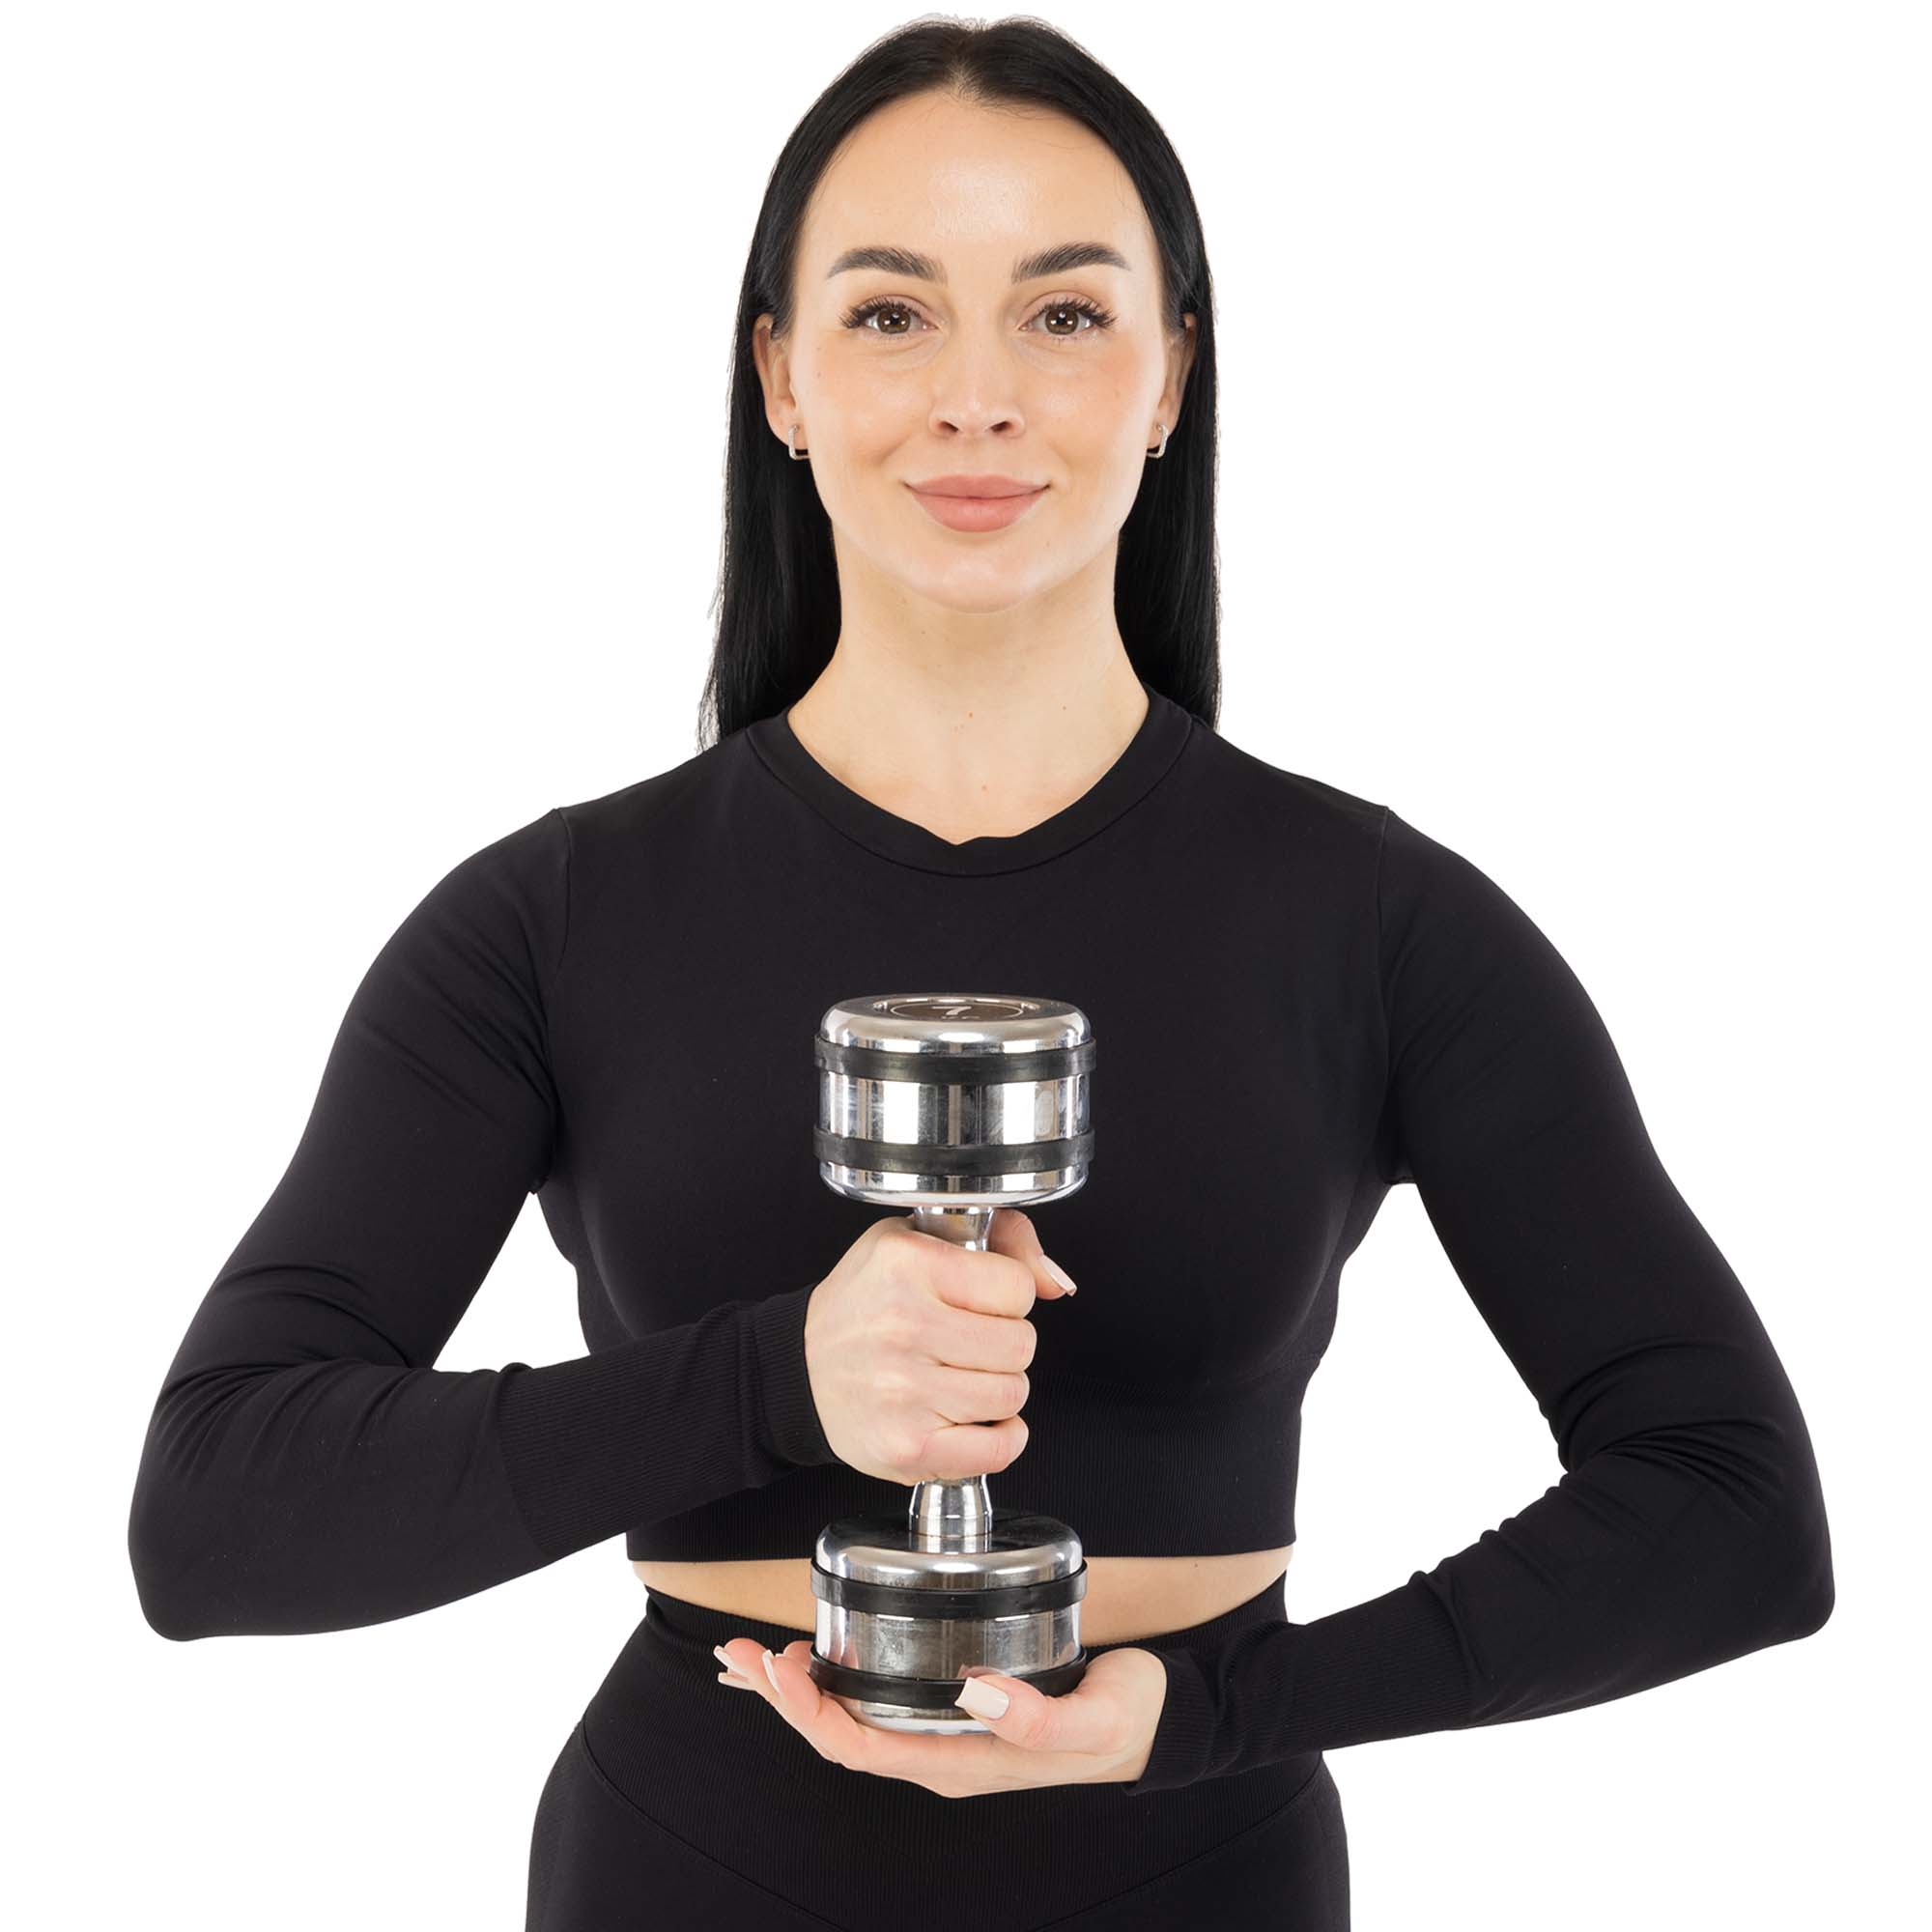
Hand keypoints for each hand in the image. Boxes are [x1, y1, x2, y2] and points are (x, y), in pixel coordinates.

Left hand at [711, 1637, 1168, 1796]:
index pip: (865, 1749)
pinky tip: (814, 1658)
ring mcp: (945, 1735)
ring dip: (799, 1692)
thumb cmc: (1128, 1718)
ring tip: (754, 1656)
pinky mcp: (953, 1707)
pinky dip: (834, 1682)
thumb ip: (1042, 1718)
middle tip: (743, 1654)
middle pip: (842, 1739)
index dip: (813, 1713)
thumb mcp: (1097, 1719)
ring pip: (851, 1723)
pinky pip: (875, 1704)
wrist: (1158, 1719)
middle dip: (785, 1699)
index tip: (782, 1668)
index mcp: (963, 1764)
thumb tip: (977, 1694)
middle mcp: (942, 1754)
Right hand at [801, 1205, 1075, 1488]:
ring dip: (998, 1389)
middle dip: (1005, 1344)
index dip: (1008, 1295)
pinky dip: (1000, 1438)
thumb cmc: (864, 1302)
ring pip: (1013, 1395)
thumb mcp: (918, 1239)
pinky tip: (975, 1420)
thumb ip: (1003, 1240)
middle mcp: (904, 1325)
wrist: (798, 1368)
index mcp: (908, 1264)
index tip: (981, 1302)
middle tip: (969, 1342)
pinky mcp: (908, 1447)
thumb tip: (1057, 1283)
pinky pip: (997, 1449)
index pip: (1017, 1287)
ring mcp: (905, 1391)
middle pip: (1021, 1345)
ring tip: (960, 1377)